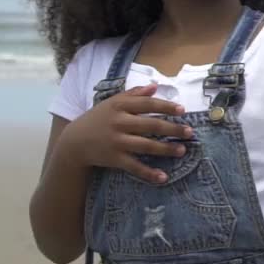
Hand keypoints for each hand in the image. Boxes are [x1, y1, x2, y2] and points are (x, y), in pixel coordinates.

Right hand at [57, 83, 192, 183]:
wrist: (74, 142)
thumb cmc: (98, 119)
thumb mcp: (112, 102)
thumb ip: (134, 94)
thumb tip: (155, 86)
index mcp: (120, 106)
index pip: (147, 104)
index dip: (166, 106)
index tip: (183, 110)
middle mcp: (119, 123)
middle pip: (151, 125)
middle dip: (172, 129)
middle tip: (190, 132)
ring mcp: (117, 142)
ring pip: (146, 146)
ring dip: (166, 149)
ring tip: (182, 150)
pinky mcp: (114, 159)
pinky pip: (135, 167)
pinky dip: (149, 173)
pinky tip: (163, 177)